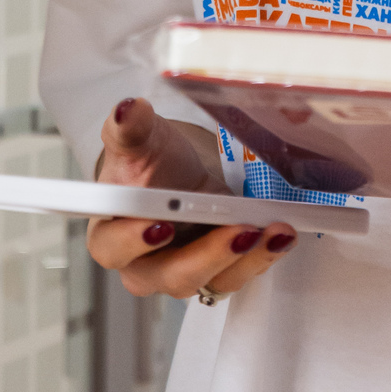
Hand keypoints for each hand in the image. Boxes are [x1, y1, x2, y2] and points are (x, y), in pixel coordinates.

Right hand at [87, 97, 296, 299]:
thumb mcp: (140, 140)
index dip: (133, 241)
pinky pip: (238, 274)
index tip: (163, 225)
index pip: (112, 247)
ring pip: (209, 281)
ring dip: (245, 259)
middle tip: (238, 230)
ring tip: (271, 231)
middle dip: (208, 255)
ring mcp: (181, 273)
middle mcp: (143, 265)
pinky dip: (262, 256)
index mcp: (110, 235)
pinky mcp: (215, 272)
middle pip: (169, 275)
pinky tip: (280, 235)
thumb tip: (128, 110)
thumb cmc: (150, 165)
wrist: (179, 175)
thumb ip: (130, 128)